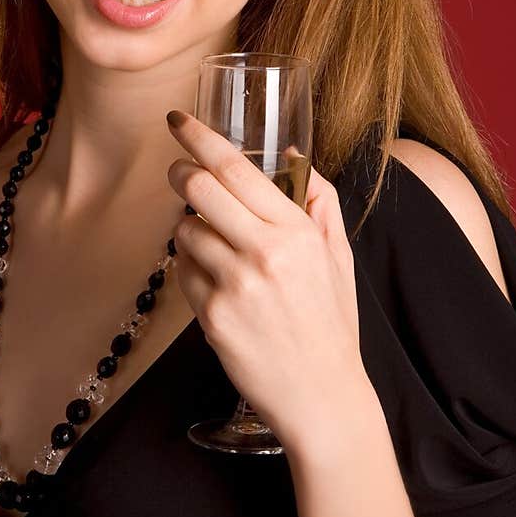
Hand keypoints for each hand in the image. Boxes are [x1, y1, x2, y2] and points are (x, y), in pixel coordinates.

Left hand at [165, 110, 369, 454]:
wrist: (322, 397)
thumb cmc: (330, 323)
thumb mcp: (338, 256)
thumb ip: (319, 200)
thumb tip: (291, 153)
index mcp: (296, 231)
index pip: (236, 168)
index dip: (199, 137)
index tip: (177, 120)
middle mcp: (264, 253)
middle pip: (198, 188)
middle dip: (180, 172)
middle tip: (178, 171)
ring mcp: (234, 286)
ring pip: (184, 231)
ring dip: (188, 229)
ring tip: (213, 246)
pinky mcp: (211, 317)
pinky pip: (182, 274)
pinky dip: (189, 269)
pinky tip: (215, 283)